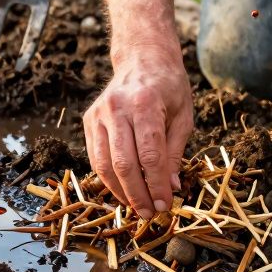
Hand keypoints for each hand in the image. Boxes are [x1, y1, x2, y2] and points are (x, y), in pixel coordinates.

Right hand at [83, 44, 192, 218]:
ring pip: (104, 164)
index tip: (165, 204)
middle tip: (149, 213)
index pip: (150, 155)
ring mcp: (99, 114)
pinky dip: (108, 178)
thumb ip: (174, 153)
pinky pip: (95, 157)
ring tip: (135, 207)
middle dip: (137, 194)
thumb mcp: (183, 116)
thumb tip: (170, 188)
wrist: (143, 58)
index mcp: (145, 104)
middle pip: (124, 163)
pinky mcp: (89, 120)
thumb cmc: (169, 87)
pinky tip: (123, 190)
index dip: (156, 185)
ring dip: (120, 191)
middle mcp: (117, 108)